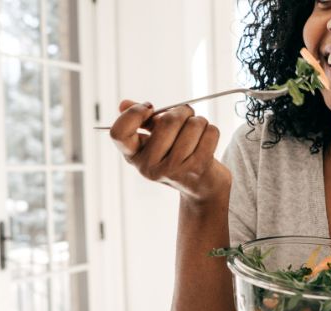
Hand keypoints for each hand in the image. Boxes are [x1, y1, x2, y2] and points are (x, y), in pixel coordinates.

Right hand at [109, 100, 230, 201]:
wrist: (200, 186)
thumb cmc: (176, 156)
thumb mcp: (155, 141)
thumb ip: (142, 121)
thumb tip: (124, 104)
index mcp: (134, 156)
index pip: (119, 133)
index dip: (134, 114)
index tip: (149, 108)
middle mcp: (149, 167)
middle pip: (168, 120)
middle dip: (182, 111)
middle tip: (186, 114)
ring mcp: (173, 169)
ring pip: (193, 124)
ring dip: (200, 121)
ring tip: (197, 131)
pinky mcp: (197, 168)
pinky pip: (210, 132)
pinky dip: (211, 131)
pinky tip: (206, 141)